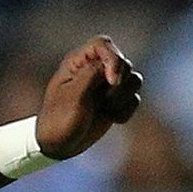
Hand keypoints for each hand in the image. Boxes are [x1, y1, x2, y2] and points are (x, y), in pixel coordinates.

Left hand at [35, 37, 143, 160]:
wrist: (58, 147)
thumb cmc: (59, 120)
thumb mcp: (72, 97)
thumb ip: (91, 75)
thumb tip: (111, 65)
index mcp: (78, 63)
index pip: (102, 44)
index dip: (113, 59)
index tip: (112, 81)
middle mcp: (94, 70)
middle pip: (124, 62)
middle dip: (120, 83)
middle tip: (105, 101)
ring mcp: (105, 86)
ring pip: (133, 80)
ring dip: (124, 97)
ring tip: (108, 110)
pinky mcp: (114, 102)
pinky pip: (134, 99)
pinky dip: (127, 110)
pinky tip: (113, 119)